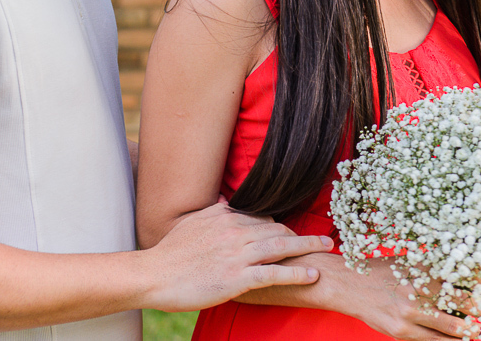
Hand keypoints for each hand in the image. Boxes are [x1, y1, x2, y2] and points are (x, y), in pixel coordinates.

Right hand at [142, 201, 333, 311]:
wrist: (154, 275)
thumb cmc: (170, 253)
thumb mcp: (191, 223)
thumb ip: (212, 213)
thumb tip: (223, 203)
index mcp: (223, 216)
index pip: (261, 217)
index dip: (280, 225)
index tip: (294, 232)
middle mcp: (233, 231)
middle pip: (276, 229)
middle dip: (301, 234)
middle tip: (322, 240)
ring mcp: (236, 255)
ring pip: (281, 248)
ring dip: (307, 248)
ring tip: (326, 249)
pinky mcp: (237, 278)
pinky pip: (274, 274)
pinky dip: (296, 273)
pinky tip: (312, 275)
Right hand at [331, 256, 468, 340]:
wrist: (347, 285)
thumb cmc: (378, 272)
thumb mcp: (404, 261)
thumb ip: (428, 266)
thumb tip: (457, 267)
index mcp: (421, 269)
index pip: (460, 276)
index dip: (479, 284)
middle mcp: (418, 290)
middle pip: (463, 302)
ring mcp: (410, 313)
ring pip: (453, 327)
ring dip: (471, 331)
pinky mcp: (402, 331)